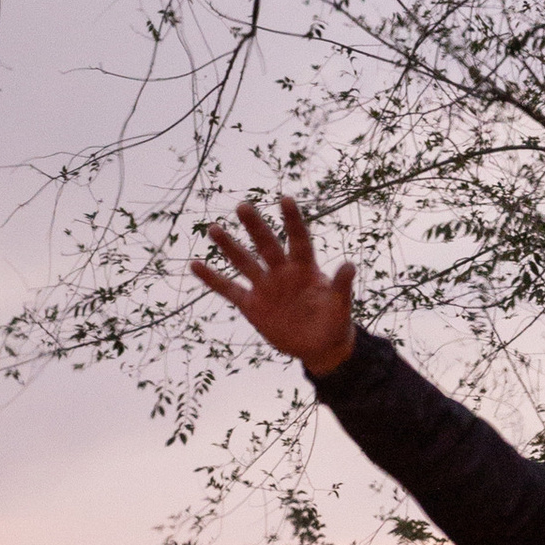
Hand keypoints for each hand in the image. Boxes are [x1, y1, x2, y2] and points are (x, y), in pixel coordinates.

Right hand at [190, 194, 356, 373]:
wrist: (319, 346)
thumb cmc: (334, 322)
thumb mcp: (340, 307)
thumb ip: (341, 286)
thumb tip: (350, 264)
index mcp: (305, 268)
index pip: (298, 239)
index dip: (292, 221)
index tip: (285, 198)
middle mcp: (282, 271)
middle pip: (266, 245)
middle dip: (255, 228)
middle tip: (242, 207)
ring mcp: (265, 286)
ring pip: (244, 262)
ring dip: (229, 247)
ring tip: (213, 229)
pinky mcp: (252, 305)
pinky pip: (229, 289)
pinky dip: (212, 279)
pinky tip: (195, 265)